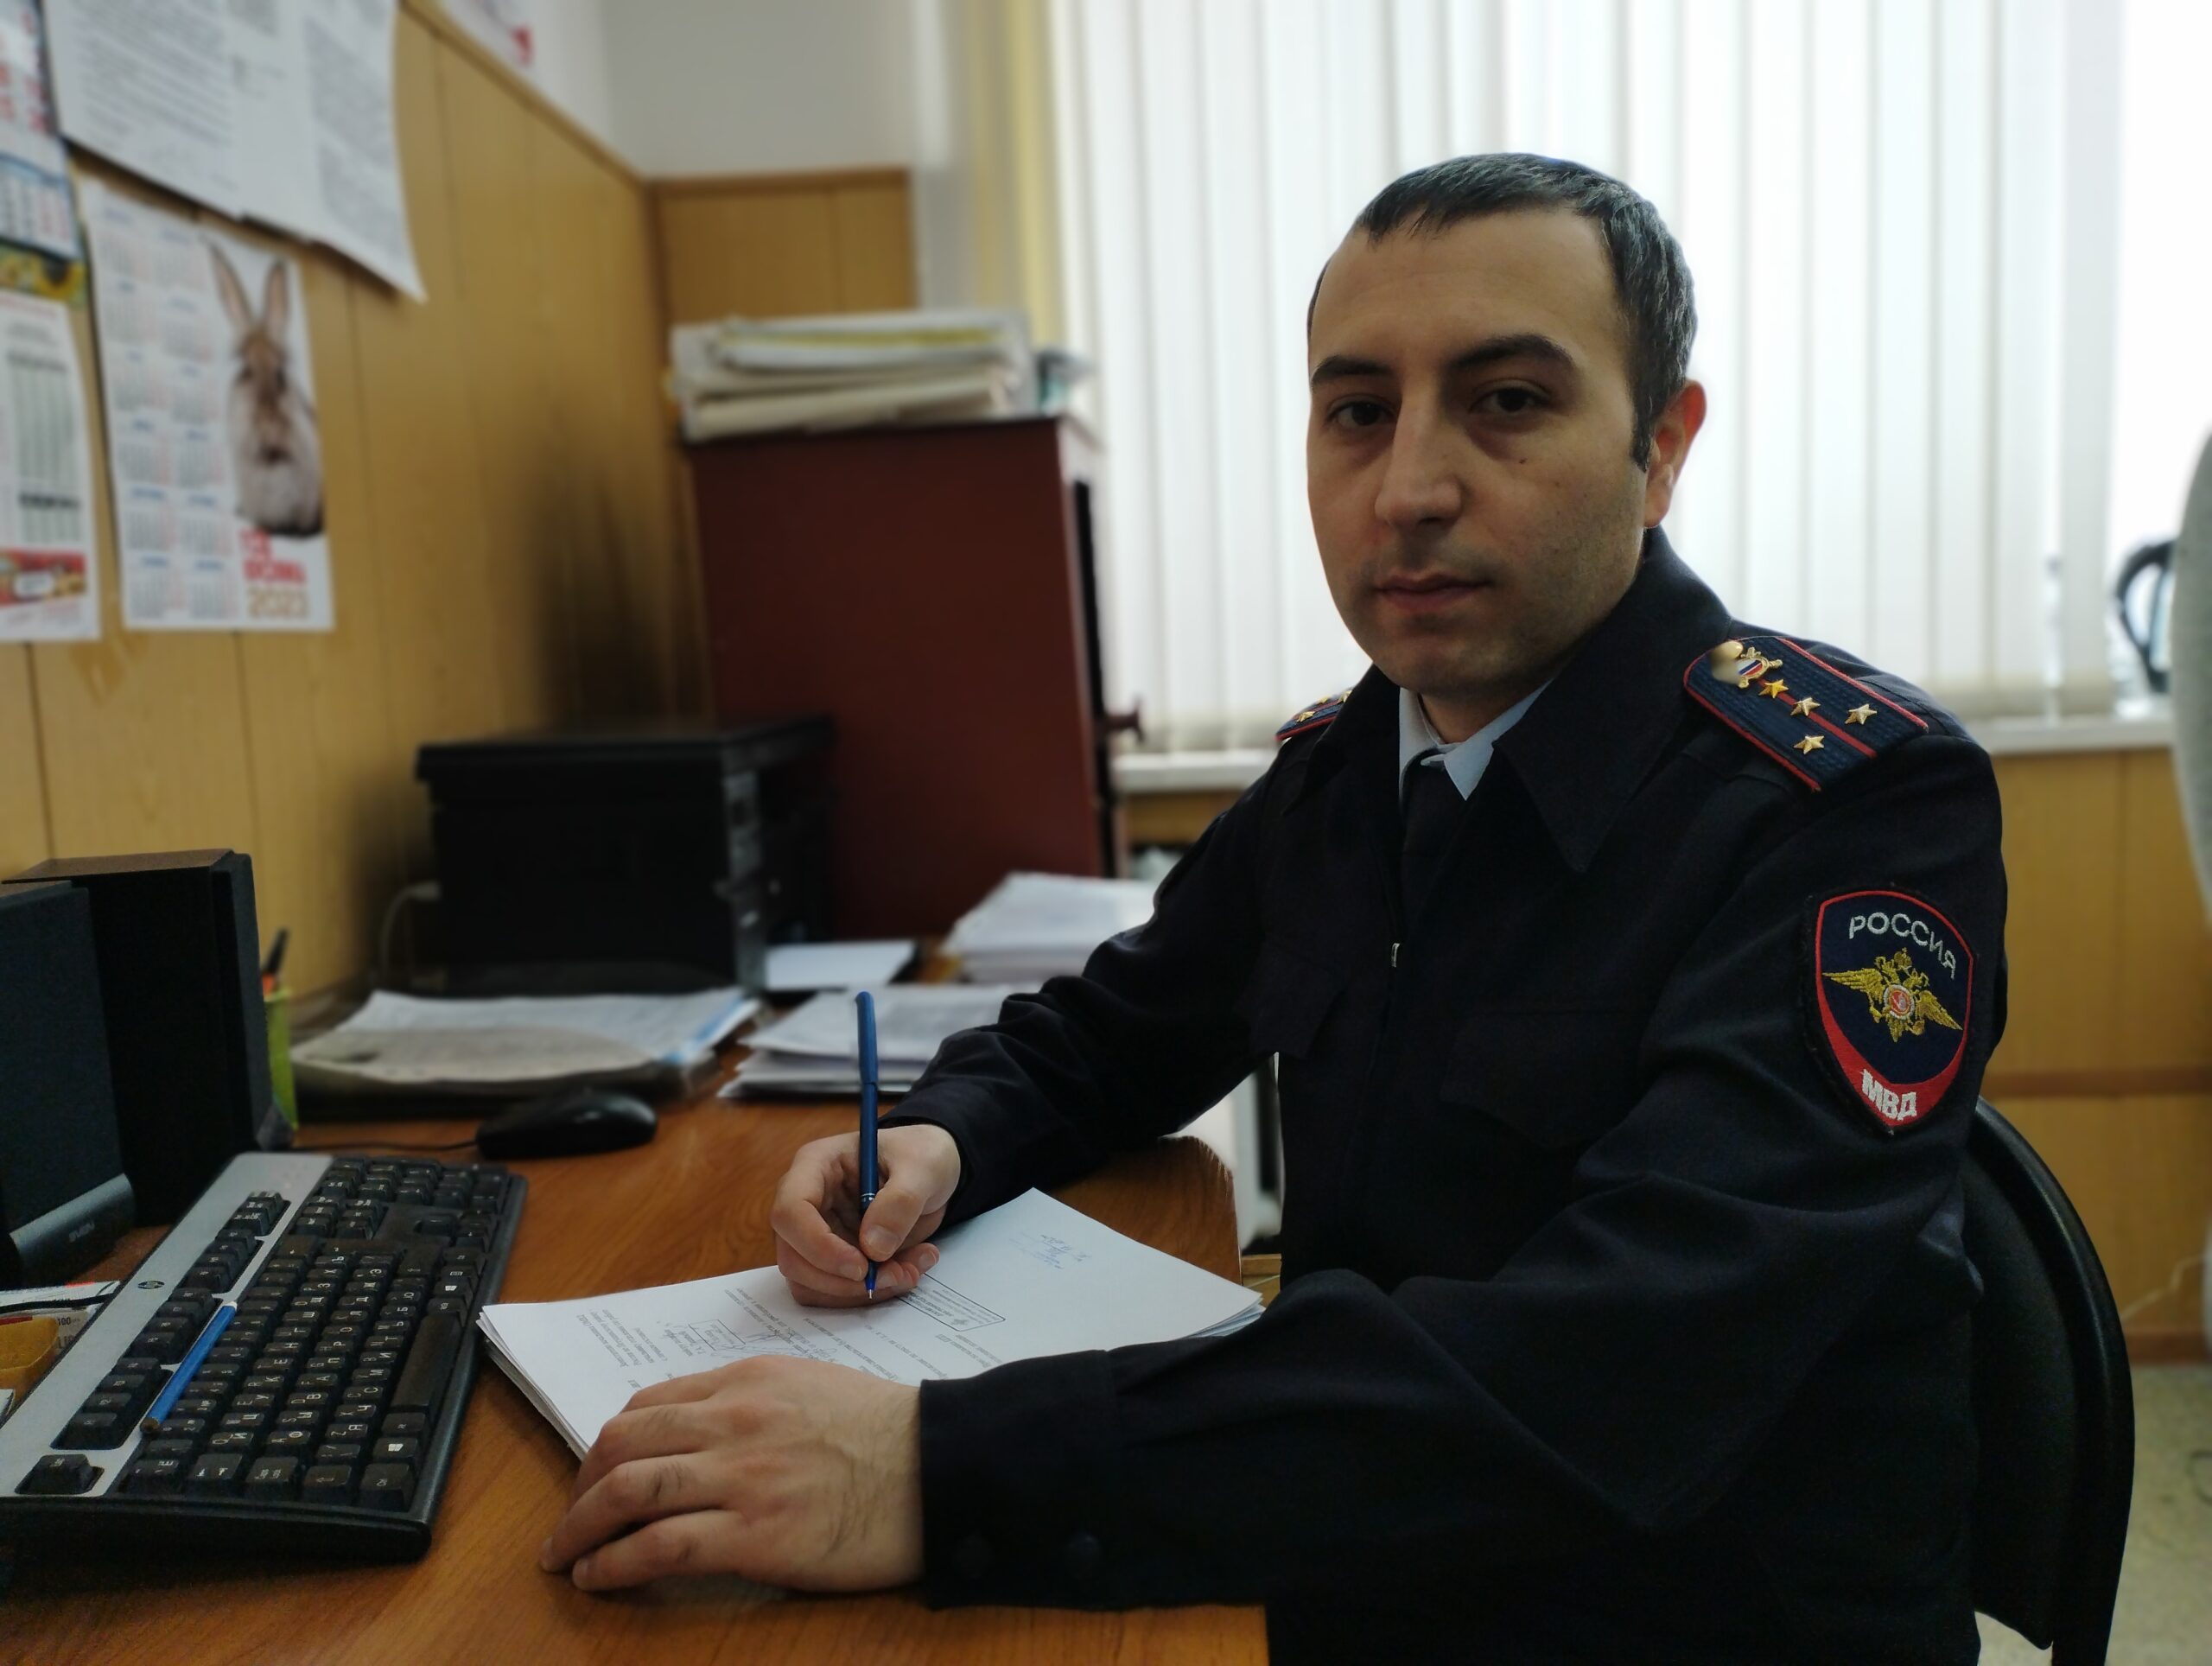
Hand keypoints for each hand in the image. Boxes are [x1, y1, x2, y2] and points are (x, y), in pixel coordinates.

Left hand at [540, 1355, 921, 1591]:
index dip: (608, 1444)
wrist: (938, 1467)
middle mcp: (732, 1420)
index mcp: (745, 1381)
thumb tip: (698, 1431)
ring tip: (563, 1556)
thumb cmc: (884, 1431)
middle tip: (568, 1522)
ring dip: (578, 1528)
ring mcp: (741, 1476)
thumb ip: (750, 1402)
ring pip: (627, 1491)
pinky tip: (597, 1577)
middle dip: (580, 1487)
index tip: (597, 1475)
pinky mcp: (753, 1535)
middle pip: (622, 1444)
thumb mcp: (809, 1386)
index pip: (647, 1405)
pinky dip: (612, 1564)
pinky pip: (658, 1546)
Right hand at [771, 1123, 961, 1305]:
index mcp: (816, 1166)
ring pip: (811, 1282)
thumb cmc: (920, 1155)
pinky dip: (870, 1293)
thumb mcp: (923, 1167)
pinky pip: (836, 1290)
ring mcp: (816, 1233)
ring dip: (859, 1291)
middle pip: (793, 1257)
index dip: (818, 1246)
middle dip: (842, 1280)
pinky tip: (905, 1270)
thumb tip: (873, 1248)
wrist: (931, 1172)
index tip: (862, 1266)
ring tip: (908, 1271)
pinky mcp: (832, 1258)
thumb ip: (901, 1202)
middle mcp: (807, 1203)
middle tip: (896, 1275)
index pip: (790, 1212)